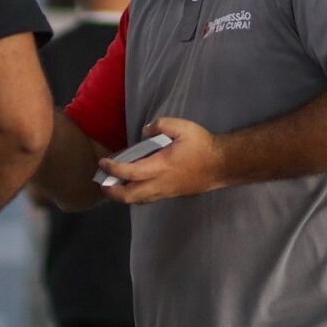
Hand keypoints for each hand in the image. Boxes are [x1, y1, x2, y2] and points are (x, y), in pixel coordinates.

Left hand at [98, 117, 226, 204]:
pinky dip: (137, 195)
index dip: (113, 169)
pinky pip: (150, 199)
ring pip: (140, 200)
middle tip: (102, 184)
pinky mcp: (174, 194)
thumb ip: (160, 125)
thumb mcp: (182, 127)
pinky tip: (135, 187)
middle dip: (113, 192)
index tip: (102, 163)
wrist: (223, 164)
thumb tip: (144, 132)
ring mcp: (168, 192)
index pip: (130, 172)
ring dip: (124, 196)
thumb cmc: (202, 145)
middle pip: (131, 196)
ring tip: (114, 187)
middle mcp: (162, 184)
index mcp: (161, 167)